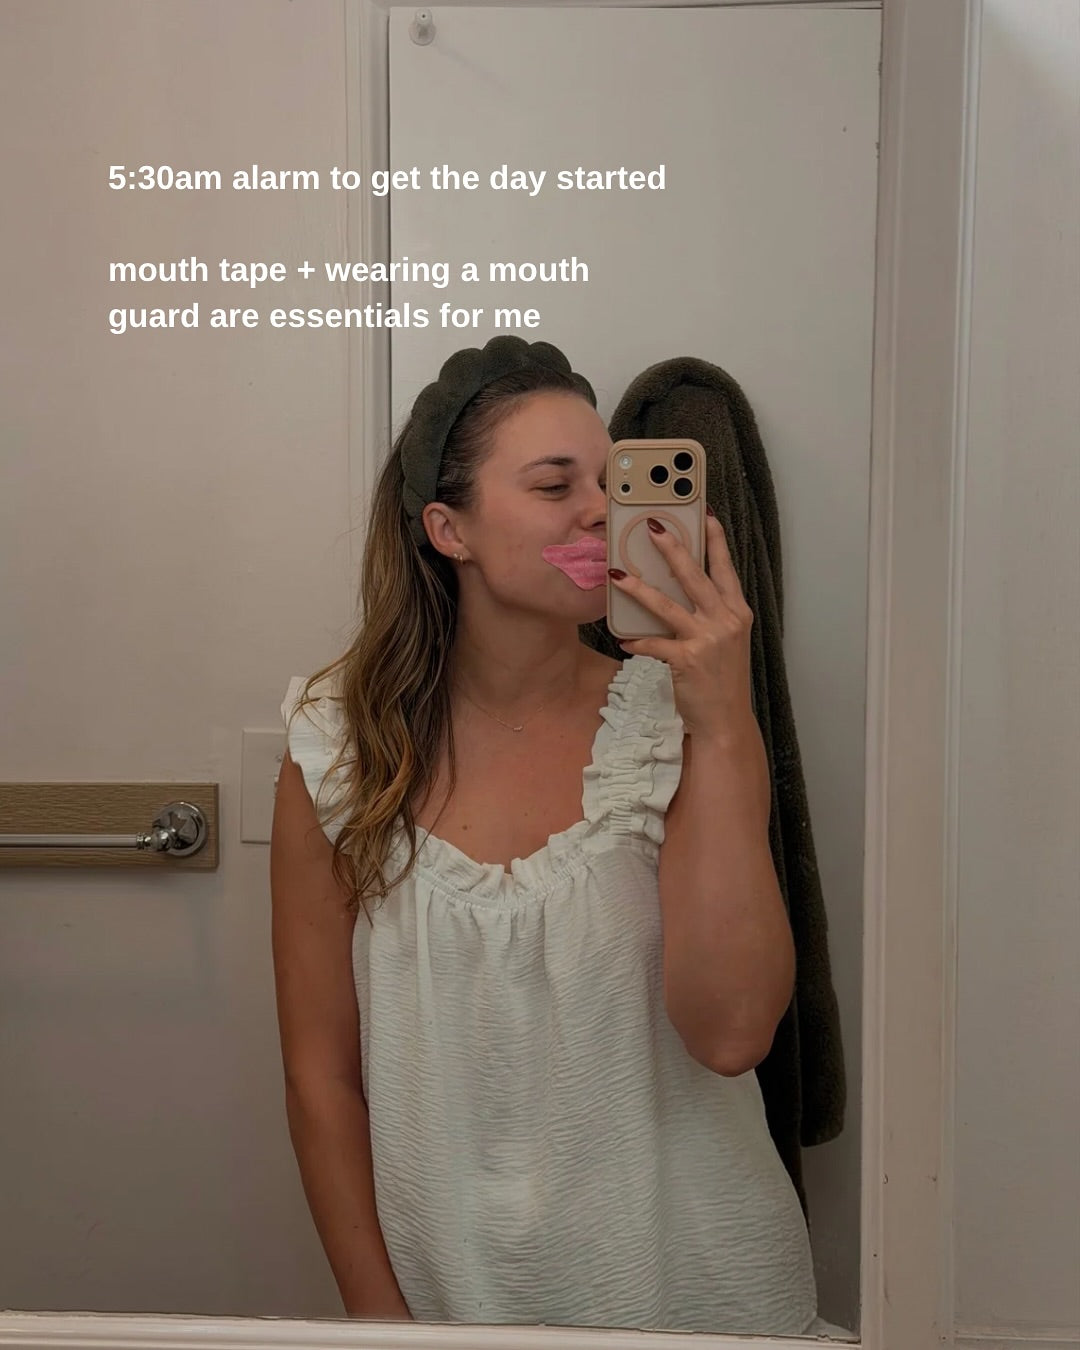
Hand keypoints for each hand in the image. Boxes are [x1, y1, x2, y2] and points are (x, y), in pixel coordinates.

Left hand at [610, 511, 755, 740]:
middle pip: (695, 576)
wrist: (726, 721)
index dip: (716, 541)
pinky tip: (624, 641)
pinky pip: (655, 644)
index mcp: (737, 613)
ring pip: (667, 606)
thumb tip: (681, 594)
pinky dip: (639, 642)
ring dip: (639, 588)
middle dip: (674, 548)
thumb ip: (711, 617)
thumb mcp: (726, 643)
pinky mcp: (687, 660)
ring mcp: (707, 640)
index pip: (726, 569)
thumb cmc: (722, 681)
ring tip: (617, 573)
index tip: (705, 515)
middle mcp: (725, 621)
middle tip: (654, 526)